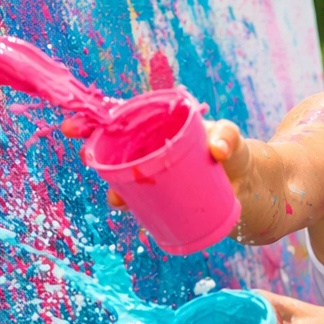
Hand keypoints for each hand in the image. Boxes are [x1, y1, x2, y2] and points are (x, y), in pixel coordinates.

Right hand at [62, 117, 251, 211]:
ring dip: (111, 182)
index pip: (123, 116)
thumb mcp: (234, 141)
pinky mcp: (163, 195)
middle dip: (94, 150)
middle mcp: (153, 146)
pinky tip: (124, 207)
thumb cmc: (240, 156)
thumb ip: (228, 138)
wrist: (252, 189)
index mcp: (162, 124)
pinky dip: (128, 201)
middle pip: (116, 146)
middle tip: (89, 159)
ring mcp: (156, 172)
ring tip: (116, 195)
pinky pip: (139, 196)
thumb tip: (216, 150)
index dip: (94, 119)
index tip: (71, 126)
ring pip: (124, 174)